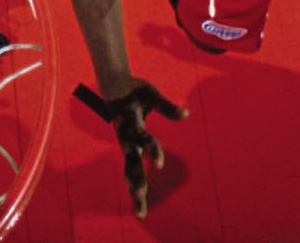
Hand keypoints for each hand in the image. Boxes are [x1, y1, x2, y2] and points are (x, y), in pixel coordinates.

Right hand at [105, 78, 188, 218]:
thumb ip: (166, 106)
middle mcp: (126, 137)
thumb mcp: (150, 93)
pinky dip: (134, 185)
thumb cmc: (134, 89)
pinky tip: (139, 201)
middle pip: (131, 162)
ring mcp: (125, 145)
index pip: (143, 139)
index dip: (151, 150)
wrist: (112, 87)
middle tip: (142, 195)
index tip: (159, 165)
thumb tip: (187, 114)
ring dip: (135, 191)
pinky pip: (130, 170)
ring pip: (129, 171)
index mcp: (131, 122)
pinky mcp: (127, 148)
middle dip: (136, 180)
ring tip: (141, 212)